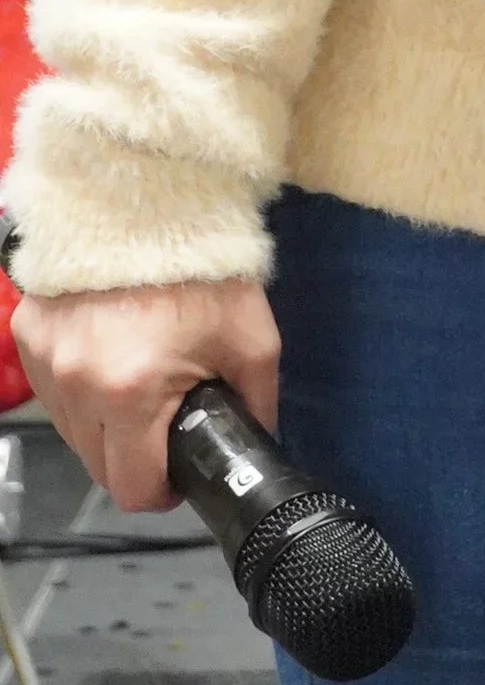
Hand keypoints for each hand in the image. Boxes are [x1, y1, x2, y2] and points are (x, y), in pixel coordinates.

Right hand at [14, 276, 279, 512]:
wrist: (154, 196)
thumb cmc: (206, 266)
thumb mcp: (254, 339)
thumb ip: (255, 403)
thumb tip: (252, 442)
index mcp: (130, 393)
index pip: (132, 488)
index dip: (163, 488)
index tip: (180, 471)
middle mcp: (75, 385)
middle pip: (99, 465)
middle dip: (136, 456)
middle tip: (168, 419)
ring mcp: (44, 361)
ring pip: (74, 432)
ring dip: (105, 424)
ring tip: (141, 378)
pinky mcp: (28, 336)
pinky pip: (55, 392)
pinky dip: (81, 388)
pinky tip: (112, 355)